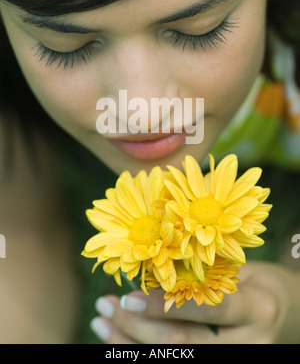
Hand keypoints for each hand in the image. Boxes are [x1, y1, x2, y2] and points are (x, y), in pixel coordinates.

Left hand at [90, 261, 299, 343]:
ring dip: (131, 344)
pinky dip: (143, 352)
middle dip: (138, 327)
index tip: (127, 295)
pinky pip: (180, 361)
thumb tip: (146, 271)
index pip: (206, 309)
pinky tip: (118, 342)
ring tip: (101, 323)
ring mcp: (240, 360)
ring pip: (178, 359)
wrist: (289, 314)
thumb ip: (201, 277)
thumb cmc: (258, 284)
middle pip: (186, 344)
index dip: (164, 305)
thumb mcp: (238, 272)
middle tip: (105, 307)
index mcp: (257, 308)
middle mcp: (251, 344)